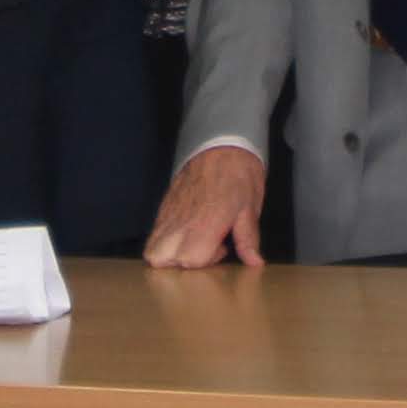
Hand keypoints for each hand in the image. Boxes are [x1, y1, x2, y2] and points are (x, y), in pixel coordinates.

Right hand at [146, 143, 267, 268]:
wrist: (220, 143)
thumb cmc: (237, 173)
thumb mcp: (250, 207)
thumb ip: (248, 239)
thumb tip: (254, 261)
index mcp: (205, 222)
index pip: (191, 260)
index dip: (207, 261)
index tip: (222, 247)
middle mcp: (181, 221)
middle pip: (161, 260)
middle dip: (181, 264)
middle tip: (205, 249)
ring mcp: (168, 214)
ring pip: (152, 249)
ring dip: (169, 255)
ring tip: (193, 244)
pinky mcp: (164, 207)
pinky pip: (154, 233)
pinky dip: (166, 240)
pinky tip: (188, 231)